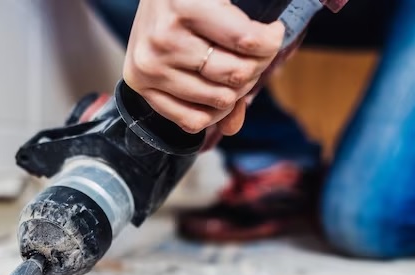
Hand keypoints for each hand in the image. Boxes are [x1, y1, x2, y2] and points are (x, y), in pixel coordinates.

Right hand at [122, 0, 284, 135]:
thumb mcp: (218, 1)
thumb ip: (244, 37)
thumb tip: (252, 100)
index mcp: (184, 4)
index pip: (246, 40)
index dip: (271, 42)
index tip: (272, 34)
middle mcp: (163, 38)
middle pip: (236, 74)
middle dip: (256, 67)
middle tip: (253, 54)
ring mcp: (150, 66)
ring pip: (220, 101)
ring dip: (236, 91)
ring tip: (231, 71)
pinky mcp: (141, 86)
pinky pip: (192, 121)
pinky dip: (212, 113)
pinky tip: (214, 92)